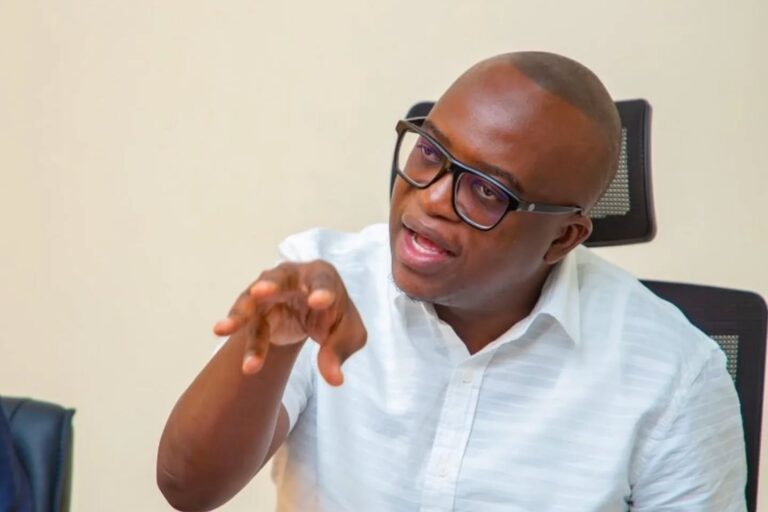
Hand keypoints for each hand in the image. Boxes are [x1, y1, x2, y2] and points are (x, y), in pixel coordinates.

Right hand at [213, 260, 366, 385]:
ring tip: (223, 330)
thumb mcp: (348, 334)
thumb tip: (334, 379)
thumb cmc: (334, 317)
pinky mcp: (256, 312)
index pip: (322, 281)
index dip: (321, 290)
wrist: (311, 316)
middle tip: (259, 292)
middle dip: (269, 285)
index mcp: (322, 276)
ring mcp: (269, 292)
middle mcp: (292, 278)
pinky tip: (248, 366)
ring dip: (240, 316)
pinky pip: (251, 330)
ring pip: (252, 302)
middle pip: (279, 279)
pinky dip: (249, 348)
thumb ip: (340, 351)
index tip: (319, 302)